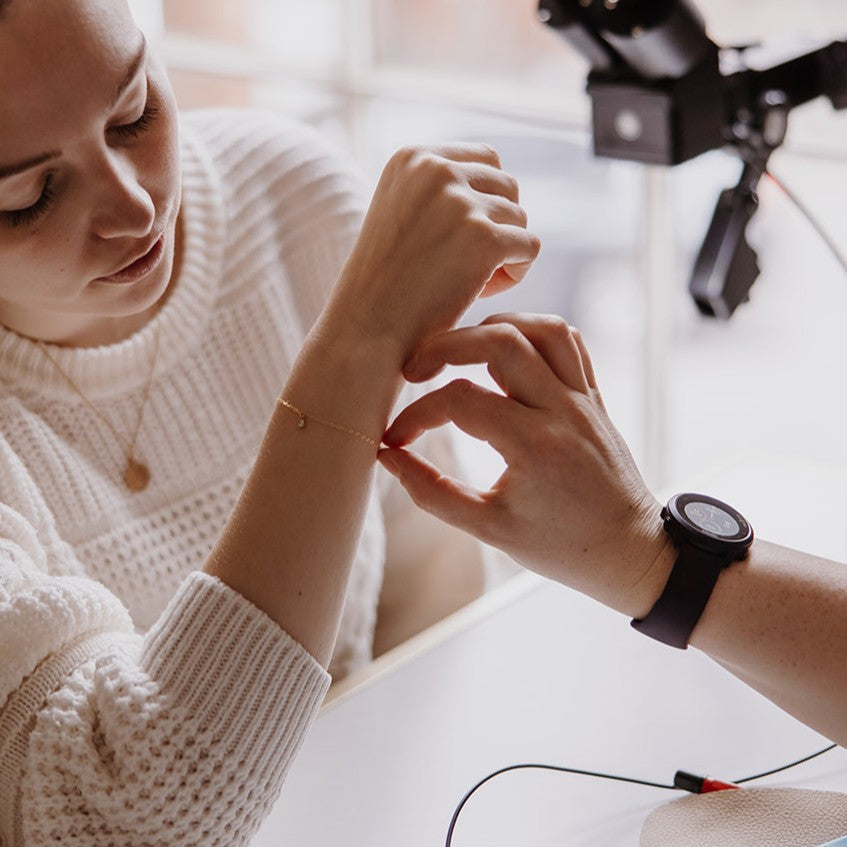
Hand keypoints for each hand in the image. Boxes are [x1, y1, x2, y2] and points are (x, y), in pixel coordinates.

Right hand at [326, 144, 540, 363]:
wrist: (367, 330)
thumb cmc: (387, 283)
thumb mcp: (402, 213)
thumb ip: (441, 189)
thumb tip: (503, 184)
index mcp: (415, 157)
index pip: (486, 159)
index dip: (484, 202)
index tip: (460, 241)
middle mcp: (437, 169)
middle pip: (507, 186)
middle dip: (497, 227)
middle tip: (467, 267)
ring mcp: (460, 202)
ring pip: (519, 218)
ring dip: (504, 253)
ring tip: (469, 282)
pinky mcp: (483, 238)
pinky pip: (529, 247)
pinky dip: (516, 273)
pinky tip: (483, 292)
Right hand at [377, 313, 672, 616]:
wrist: (627, 550)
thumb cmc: (560, 546)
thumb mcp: (488, 529)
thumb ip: (432, 492)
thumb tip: (389, 457)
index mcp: (534, 446)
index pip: (460, 401)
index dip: (417, 415)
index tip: (398, 437)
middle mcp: (562, 411)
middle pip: (500, 340)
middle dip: (446, 345)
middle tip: (416, 369)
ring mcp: (583, 398)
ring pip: (540, 328)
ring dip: (492, 328)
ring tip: (461, 351)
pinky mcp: (594, 396)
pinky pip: (569, 342)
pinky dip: (534, 332)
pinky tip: (507, 350)